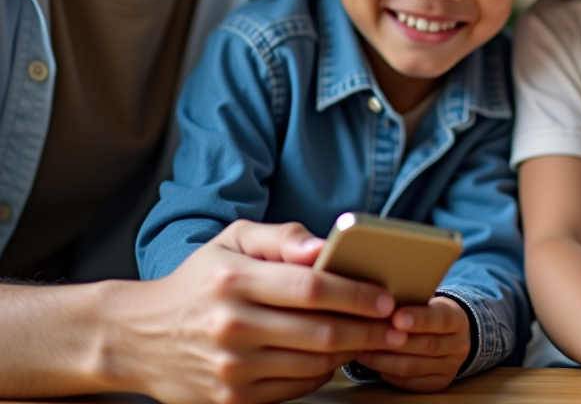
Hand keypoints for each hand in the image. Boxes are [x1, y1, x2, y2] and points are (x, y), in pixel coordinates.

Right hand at [115, 220, 407, 403]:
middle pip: (320, 332)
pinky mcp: (230, 401)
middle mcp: (233, 326)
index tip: (388, 297)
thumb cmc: (199, 280)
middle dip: (369, 329)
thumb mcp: (233, 239)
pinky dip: (321, 373)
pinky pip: (293, 389)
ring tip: (374, 337)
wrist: (138, 336)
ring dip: (351, 352)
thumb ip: (282, 237)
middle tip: (399, 325)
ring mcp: (231, 369)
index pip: (312, 288)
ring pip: (312, 364)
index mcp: (236, 280)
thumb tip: (325, 246)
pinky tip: (333, 356)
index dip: (356, 294)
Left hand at [354, 295, 472, 391]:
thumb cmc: (431, 311)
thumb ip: (414, 300)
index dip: (419, 319)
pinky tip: (374, 363)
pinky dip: (389, 374)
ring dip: (385, 360)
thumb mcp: (431, 300)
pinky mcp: (437, 384)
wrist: (452, 333)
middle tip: (367, 334)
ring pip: (414, 367)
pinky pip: (410, 383)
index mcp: (458, 319)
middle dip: (395, 341)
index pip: (441, 319)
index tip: (396, 317)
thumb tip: (382, 298)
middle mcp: (458, 345)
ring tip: (363, 350)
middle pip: (426, 346)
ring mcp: (449, 368)